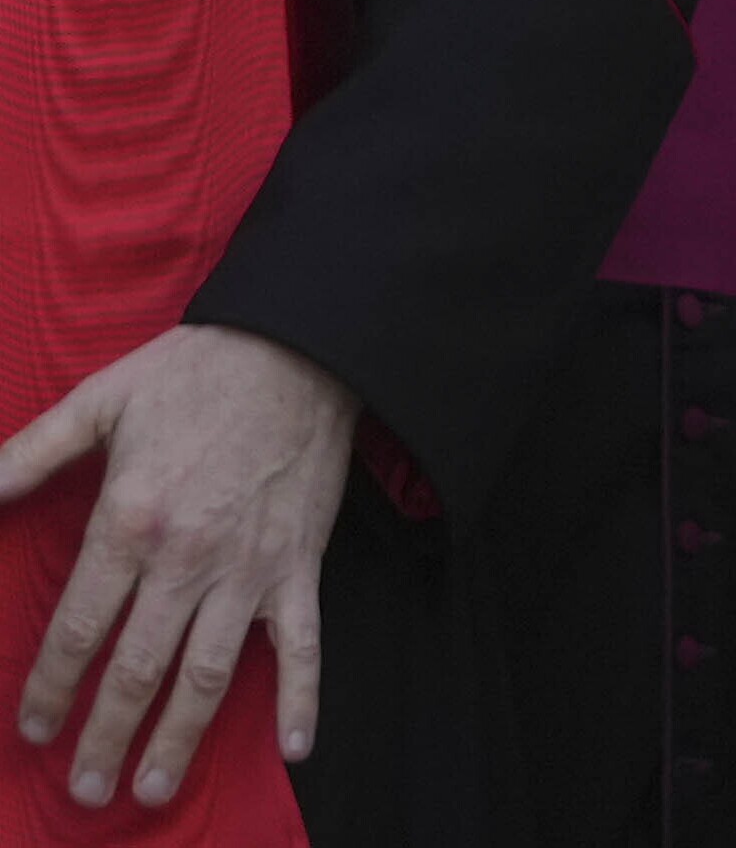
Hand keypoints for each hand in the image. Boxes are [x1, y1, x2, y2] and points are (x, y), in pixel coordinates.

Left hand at [0, 326, 354, 808]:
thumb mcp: (100, 400)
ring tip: (151, 788)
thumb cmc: (196, 371)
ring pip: (208, 674)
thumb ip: (29, 454)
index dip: (50, 688)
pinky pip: (305, 644)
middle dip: (105, 736)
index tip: (34, 728)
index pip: (79, 629)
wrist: (303, 346)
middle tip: (86, 789)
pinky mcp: (300, 565)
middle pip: (136, 670)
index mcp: (130, 521)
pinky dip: (303, 698)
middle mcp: (187, 559)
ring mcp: (249, 568)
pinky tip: (296, 748)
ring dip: (178, 738)